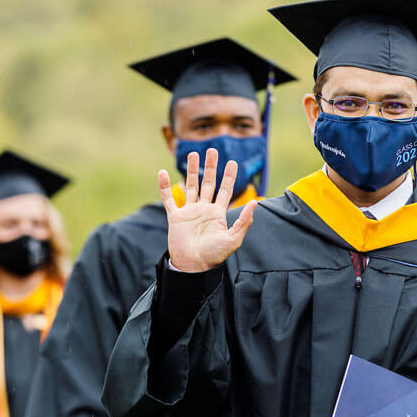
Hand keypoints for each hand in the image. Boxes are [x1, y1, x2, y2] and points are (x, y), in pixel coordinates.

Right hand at [159, 148, 255, 272]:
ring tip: (193, 154)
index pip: (225, 190)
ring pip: (190, 186)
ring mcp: (189, 212)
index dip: (229, 177)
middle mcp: (204, 210)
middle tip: (211, 150)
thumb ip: (244, 221)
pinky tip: (162, 173)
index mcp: (218, 214)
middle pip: (208, 183)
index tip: (232, 162)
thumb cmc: (214, 256)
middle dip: (210, 167)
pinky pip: (168, 199)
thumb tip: (254, 203)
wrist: (193, 266)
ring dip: (191, 171)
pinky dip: (164, 186)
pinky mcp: (175, 217)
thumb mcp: (233, 239)